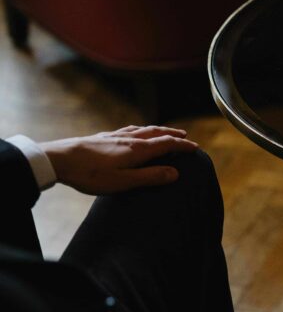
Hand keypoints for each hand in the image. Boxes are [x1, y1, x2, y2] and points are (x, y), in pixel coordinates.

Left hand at [39, 125, 198, 194]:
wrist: (58, 159)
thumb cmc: (90, 174)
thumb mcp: (123, 181)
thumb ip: (150, 177)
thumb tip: (176, 173)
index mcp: (137, 150)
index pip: (166, 144)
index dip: (182, 145)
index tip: (195, 148)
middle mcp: (129, 139)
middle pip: (156, 133)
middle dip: (172, 134)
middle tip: (184, 136)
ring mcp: (115, 136)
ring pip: (142, 129)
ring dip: (157, 130)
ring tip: (163, 132)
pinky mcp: (102, 137)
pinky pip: (128, 130)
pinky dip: (140, 130)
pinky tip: (133, 132)